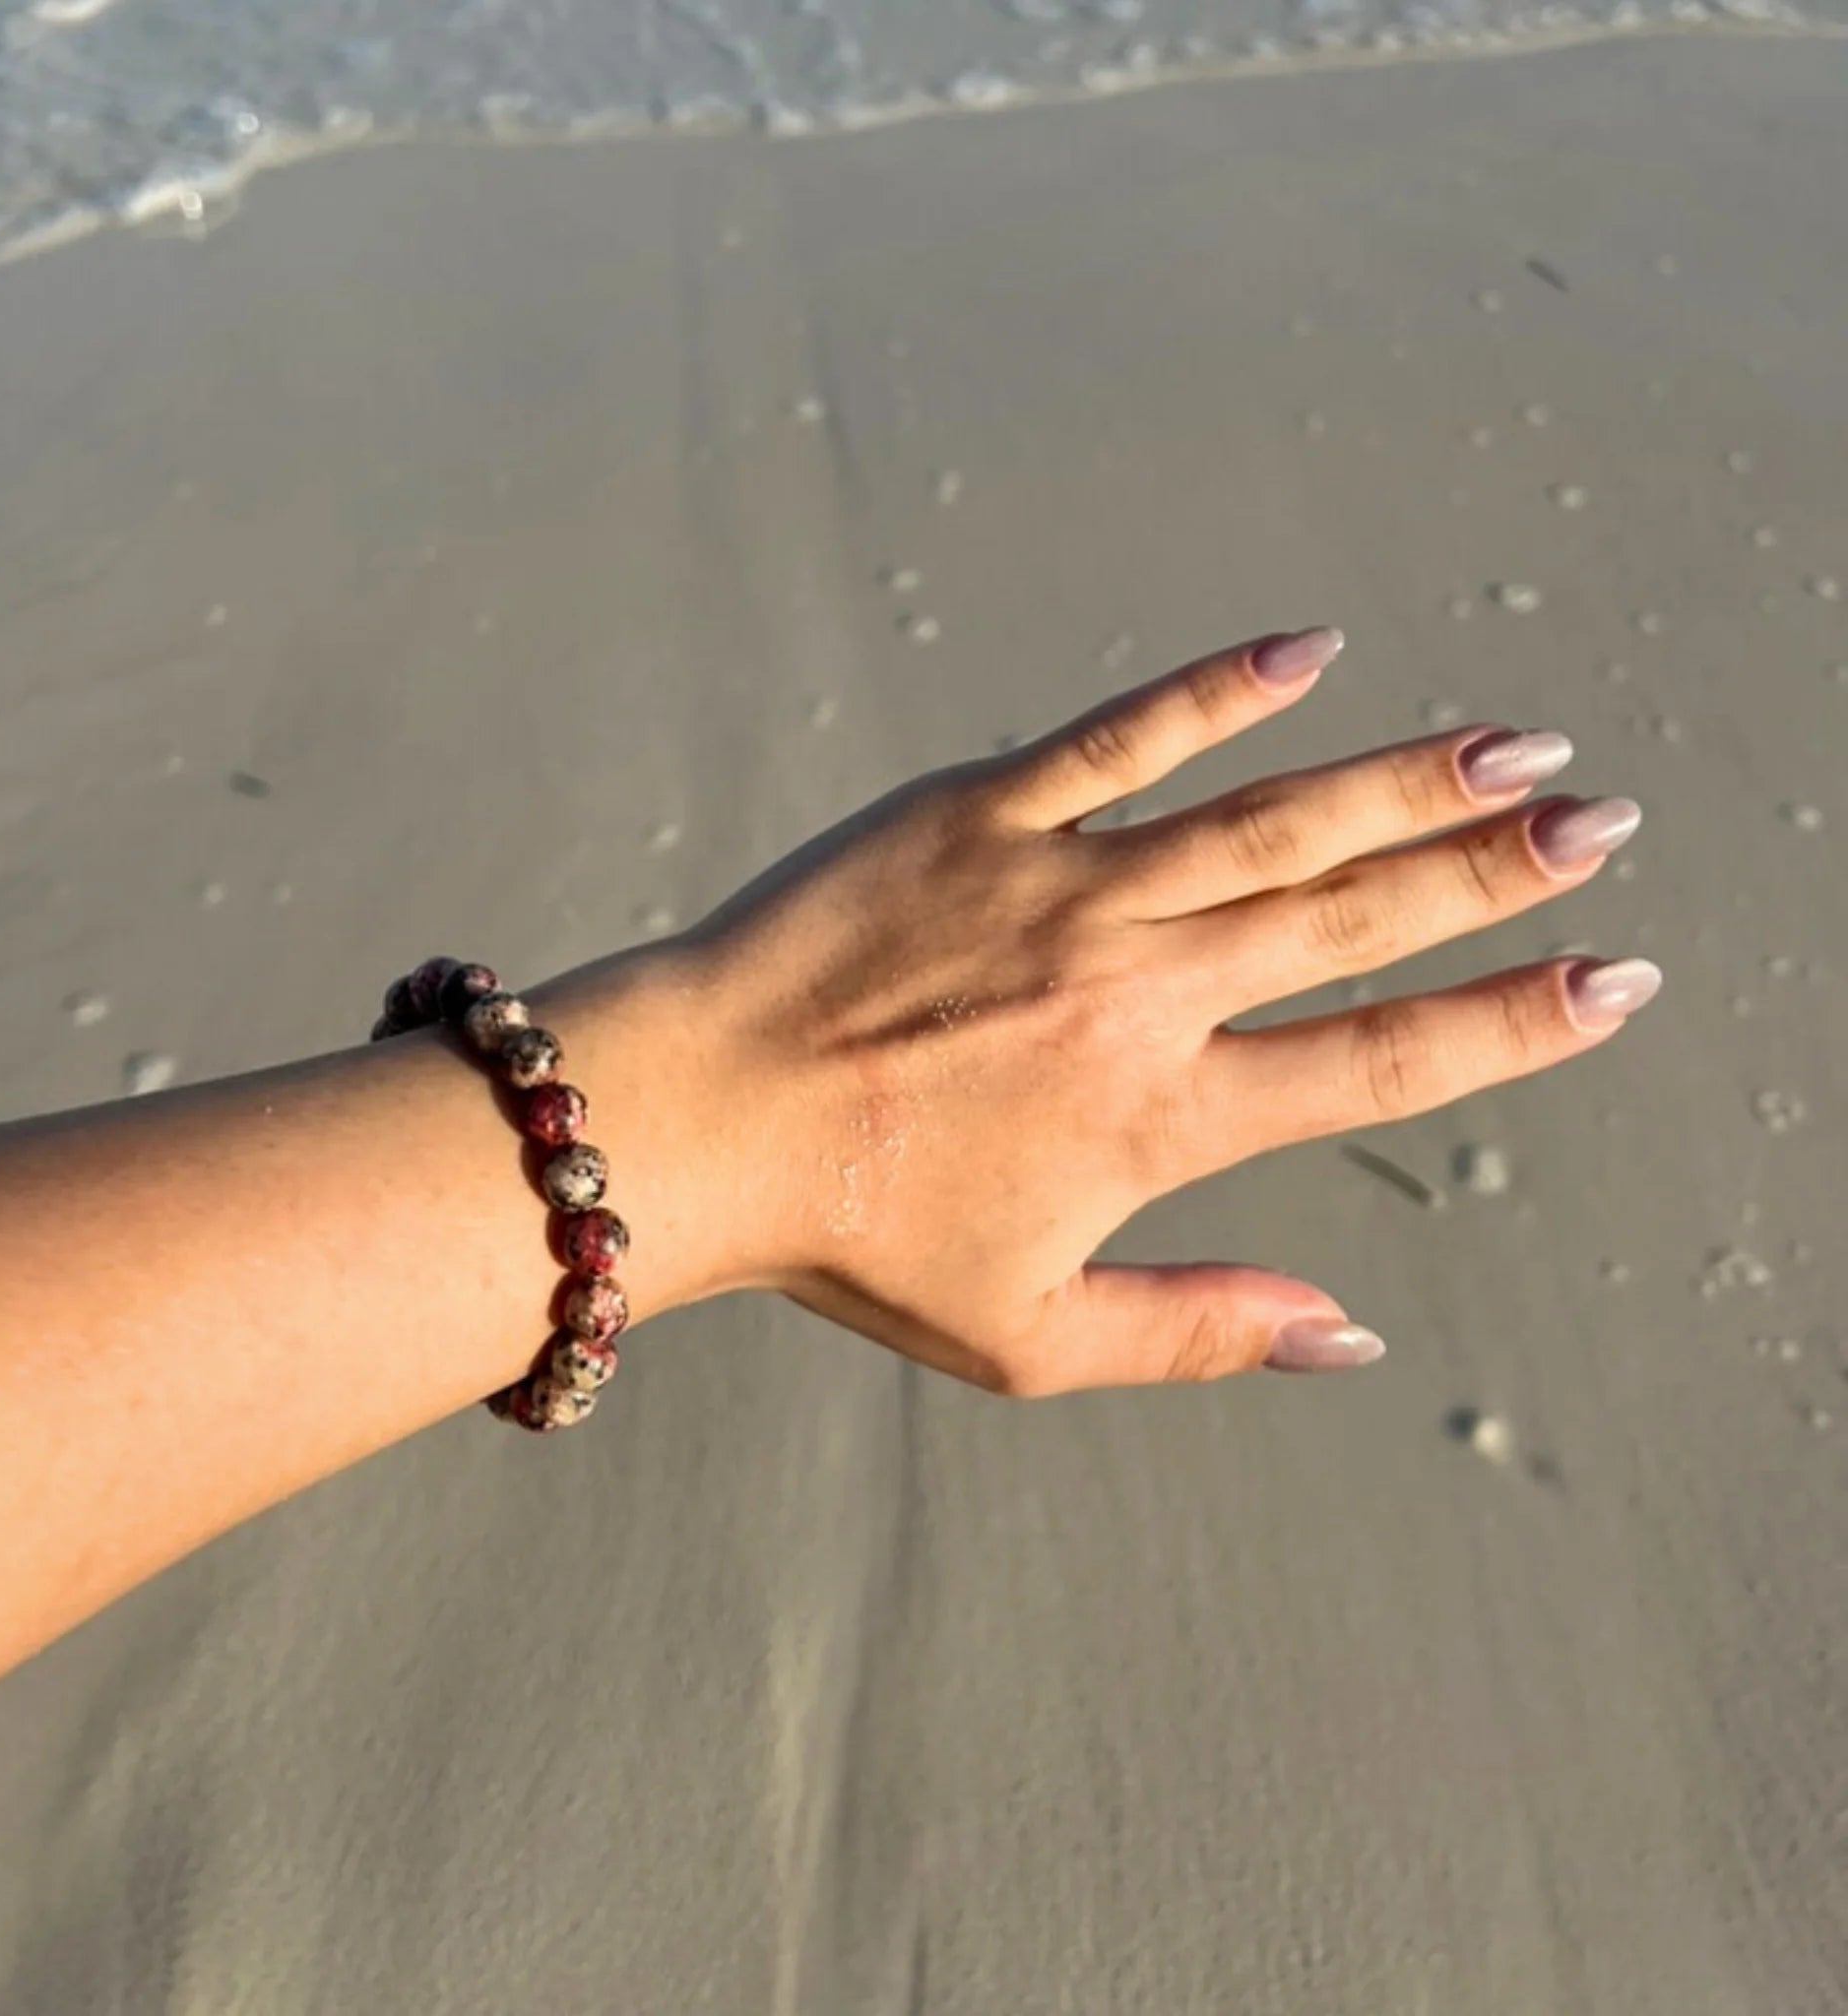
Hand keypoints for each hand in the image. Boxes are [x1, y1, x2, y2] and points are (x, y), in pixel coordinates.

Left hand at [660, 628, 1655, 1394]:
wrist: (692, 1120)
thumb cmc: (851, 1239)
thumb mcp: (1027, 1337)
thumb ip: (1197, 1334)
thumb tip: (1351, 1337)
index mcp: (1160, 1118)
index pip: (1380, 1063)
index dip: (1511, 1022)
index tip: (1610, 981)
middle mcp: (1139, 993)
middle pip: (1356, 923)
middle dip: (1494, 876)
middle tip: (1603, 829)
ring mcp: (1062, 891)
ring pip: (1273, 820)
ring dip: (1405, 781)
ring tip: (1514, 751)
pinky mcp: (977, 815)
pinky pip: (1121, 738)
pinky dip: (1217, 692)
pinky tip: (1309, 649)